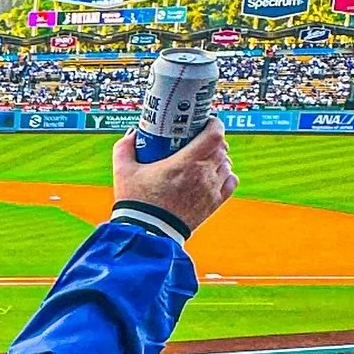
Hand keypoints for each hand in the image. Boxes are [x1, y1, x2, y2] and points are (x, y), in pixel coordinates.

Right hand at [112, 120, 236, 233]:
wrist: (147, 233)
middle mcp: (204, 174)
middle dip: (213, 139)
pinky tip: (214, 174)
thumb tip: (133, 133)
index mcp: (186, 162)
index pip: (214, 135)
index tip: (206, 121)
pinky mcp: (213, 205)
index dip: (214, 124)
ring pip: (226, 164)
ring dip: (218, 157)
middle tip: (199, 138)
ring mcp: (211, 190)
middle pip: (221, 148)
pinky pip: (230, 183)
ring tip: (204, 157)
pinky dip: (226, 175)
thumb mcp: (123, 170)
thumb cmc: (136, 201)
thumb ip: (125, 147)